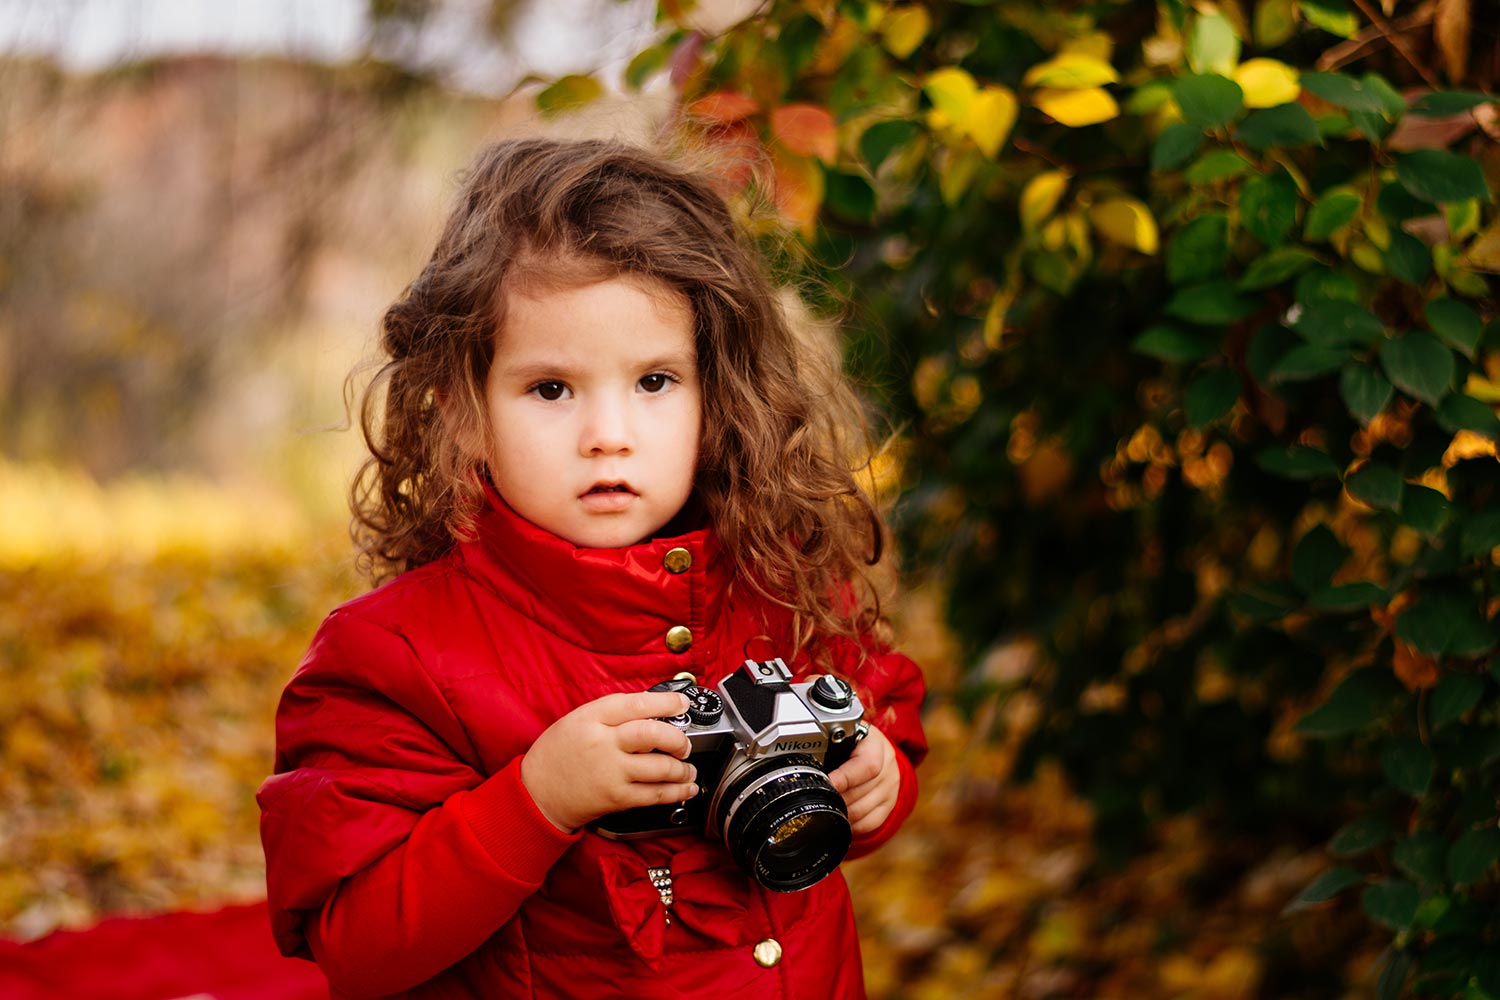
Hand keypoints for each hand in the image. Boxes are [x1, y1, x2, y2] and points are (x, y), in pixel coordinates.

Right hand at [521, 691, 698, 832]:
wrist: (536, 793)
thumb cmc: (557, 754)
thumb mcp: (577, 720)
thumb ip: (612, 713)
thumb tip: (652, 708)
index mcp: (592, 718)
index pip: (636, 703)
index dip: (666, 701)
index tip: (682, 702)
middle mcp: (603, 743)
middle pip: (652, 733)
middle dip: (677, 738)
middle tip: (684, 742)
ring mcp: (610, 772)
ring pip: (659, 766)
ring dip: (682, 767)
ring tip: (687, 767)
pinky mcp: (616, 798)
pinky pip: (655, 794)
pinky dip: (676, 791)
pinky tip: (686, 787)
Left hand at [827, 723, 899, 836]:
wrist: (870, 745)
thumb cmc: (850, 740)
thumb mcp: (841, 735)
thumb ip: (828, 746)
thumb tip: (808, 766)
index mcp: (875, 743)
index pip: (867, 765)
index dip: (846, 778)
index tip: (827, 785)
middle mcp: (888, 765)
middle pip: (863, 791)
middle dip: (838, 799)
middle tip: (819, 800)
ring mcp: (891, 785)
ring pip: (865, 809)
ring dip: (843, 813)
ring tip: (827, 809)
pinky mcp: (890, 802)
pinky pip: (872, 821)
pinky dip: (854, 825)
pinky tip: (841, 819)